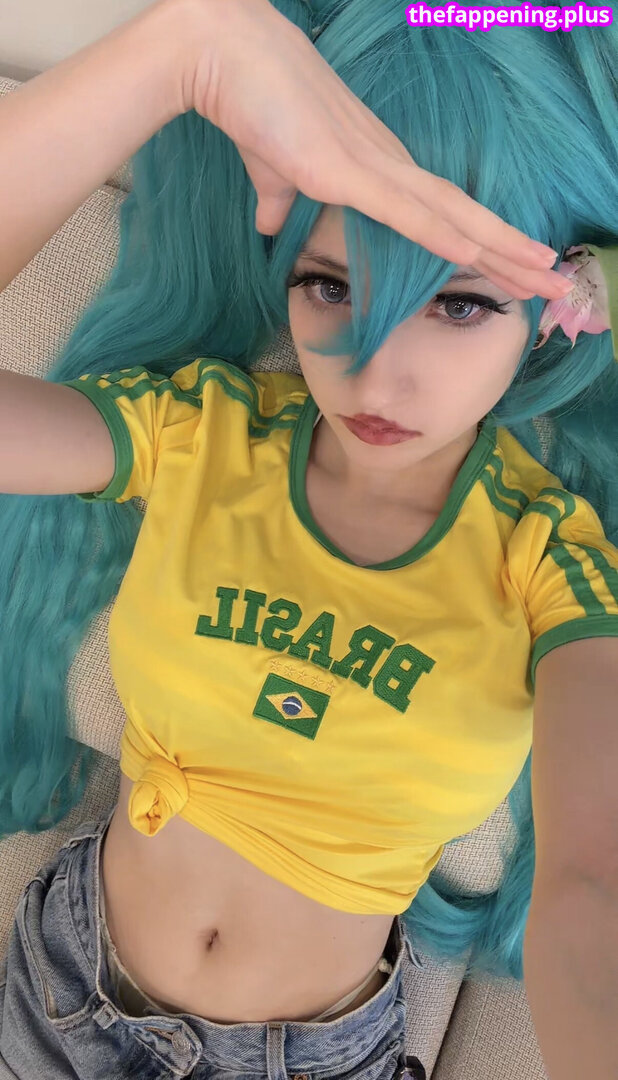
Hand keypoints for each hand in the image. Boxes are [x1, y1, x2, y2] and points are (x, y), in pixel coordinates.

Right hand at [182, 0, 570, 301]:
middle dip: (514, 254)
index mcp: (378, 168)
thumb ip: (278, 200)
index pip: (443, 214)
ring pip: (450, 216)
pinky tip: (474, 254)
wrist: (222, 57)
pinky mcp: (344, 170)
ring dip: (500, 249)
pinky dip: (440, 233)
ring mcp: (372, 166)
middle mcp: (389, 165)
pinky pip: (402, 209)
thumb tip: (268, 227)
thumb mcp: (272, 171)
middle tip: (560, 285)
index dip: (485, 244)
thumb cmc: (250, 107)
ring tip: (546, 276)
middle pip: (465, 216)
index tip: (517, 270)